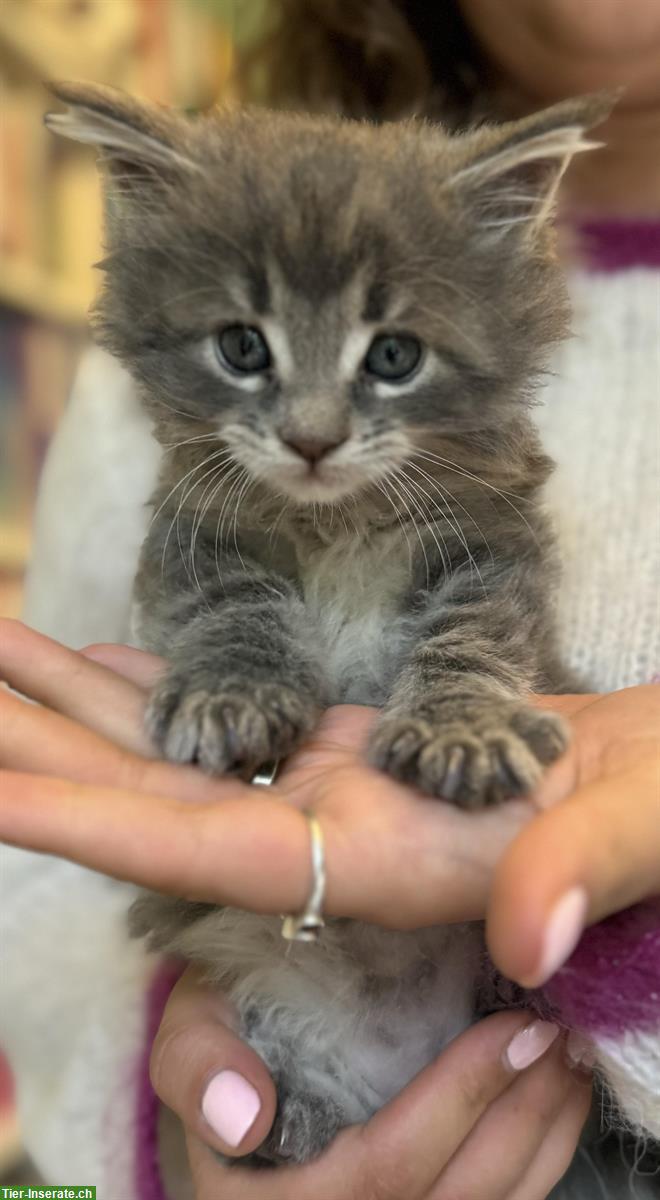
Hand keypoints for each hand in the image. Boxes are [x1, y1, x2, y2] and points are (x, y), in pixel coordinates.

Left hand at [0, 620, 535, 926]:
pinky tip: (97, 658)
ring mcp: (328, 791)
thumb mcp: (646, 830)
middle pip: (153, 795)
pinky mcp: (343, 752)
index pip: (200, 848)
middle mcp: (329, 834)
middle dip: (39, 750)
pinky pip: (230, 716)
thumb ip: (586, 874)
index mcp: (382, 859)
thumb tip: (530, 934)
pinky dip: (161, 685)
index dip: (85, 821)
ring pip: (179, 748)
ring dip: (76, 705)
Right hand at [150, 967, 589, 1199]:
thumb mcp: (187, 1036)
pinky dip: (536, 1168)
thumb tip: (244, 1115)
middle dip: (520, 1122)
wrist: (234, 1087)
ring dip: (542, 1145)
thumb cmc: (221, 1048)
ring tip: (568, 1068)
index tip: (515, 1029)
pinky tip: (555, 1110)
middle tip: (557, 1040)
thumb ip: (196, 1063)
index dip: (459, 1102)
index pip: (383, 1171)